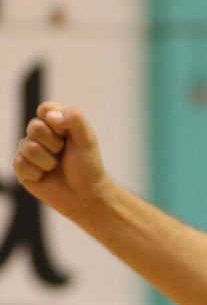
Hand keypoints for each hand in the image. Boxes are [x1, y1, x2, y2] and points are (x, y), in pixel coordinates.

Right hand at [10, 104, 110, 219]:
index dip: (56, 122)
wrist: (86, 195)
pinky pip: (20, 164)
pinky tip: (45, 176)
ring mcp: (29, 150)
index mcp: (55, 124)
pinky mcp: (22, 168)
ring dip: (47, 160)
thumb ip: (75, 119)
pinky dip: (37, 172)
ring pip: (27, 146)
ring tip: (56, 166)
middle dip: (54, 143)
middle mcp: (39, 135)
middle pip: (34, 127)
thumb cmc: (88, 166)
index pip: (45, 109)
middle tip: (64, 153)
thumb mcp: (87, 139)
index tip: (68, 134)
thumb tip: (51, 115)